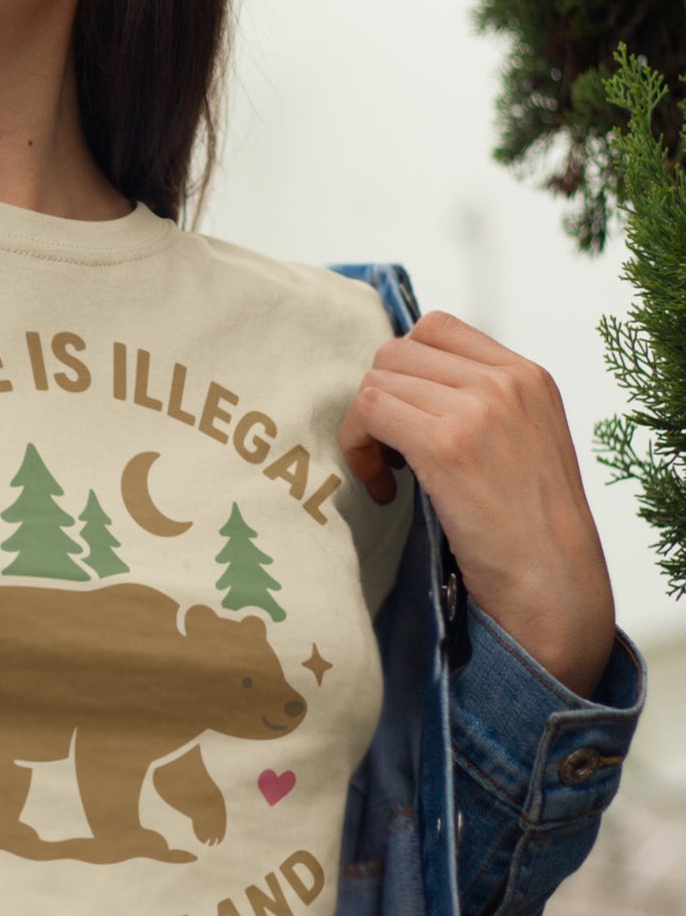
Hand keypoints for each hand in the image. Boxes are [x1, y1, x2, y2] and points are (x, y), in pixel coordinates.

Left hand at [337, 310, 615, 698]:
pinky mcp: (446, 443)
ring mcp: (477, 408)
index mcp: (527, 375)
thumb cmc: (532, 528)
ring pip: (376, 381)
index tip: (406, 418)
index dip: (404, 371)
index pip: (436, 329)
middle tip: (389, 454)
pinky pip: (369, 412)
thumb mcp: (523, 441)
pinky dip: (359, 450)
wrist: (556, 586)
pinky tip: (383, 490)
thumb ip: (478, 402)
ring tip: (387, 476)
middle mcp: (505, 381)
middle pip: (396, 353)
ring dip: (365, 430)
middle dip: (379, 400)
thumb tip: (403, 384)